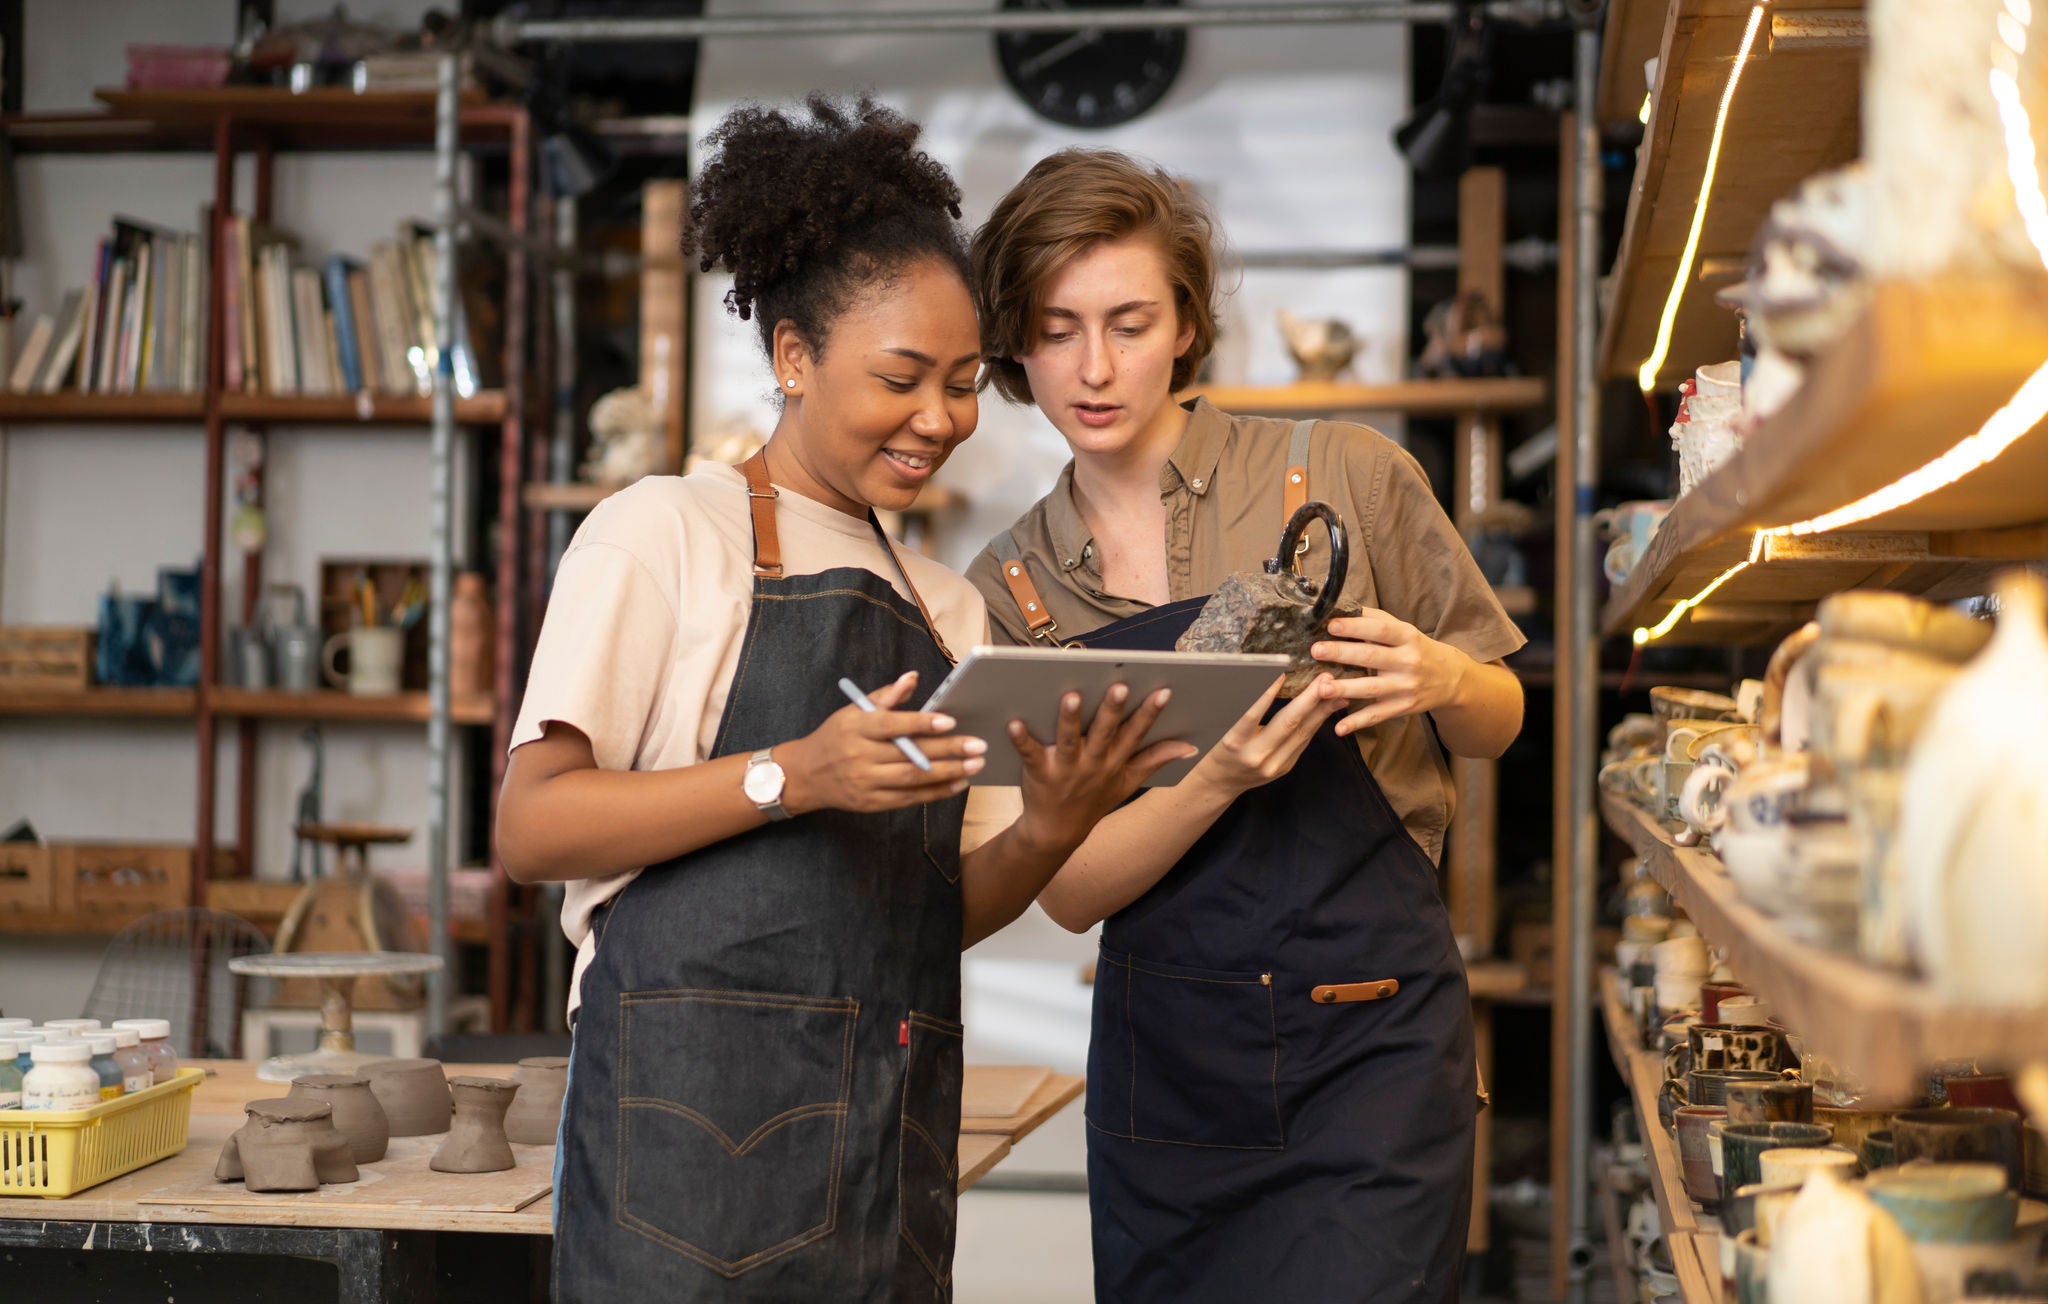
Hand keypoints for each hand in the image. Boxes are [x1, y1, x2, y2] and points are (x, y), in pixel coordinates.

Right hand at [778, 671, 986, 814]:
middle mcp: (859, 755)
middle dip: (947, 750)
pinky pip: (908, 799)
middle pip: (908, 754)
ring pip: (912, 778)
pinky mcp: (871, 803)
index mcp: (855, 727)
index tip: (950, 721)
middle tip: (977, 745)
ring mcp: (865, 782)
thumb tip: (912, 677)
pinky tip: (958, 783)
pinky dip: (935, 792)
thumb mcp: (853, 711)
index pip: (891, 725)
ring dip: (947, 773)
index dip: (921, 723)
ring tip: (975, 765)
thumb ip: (885, 695)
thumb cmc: (836, 736)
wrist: (806, 774)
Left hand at [1008, 684, 1193, 855]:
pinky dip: (1022, 739)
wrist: (1057, 832)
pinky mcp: (1038, 772)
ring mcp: (1065, 769)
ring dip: (1071, 719)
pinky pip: (1029, 754)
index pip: (1136, 734)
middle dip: (1113, 710)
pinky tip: (1014, 723)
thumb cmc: (1095, 800)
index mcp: (1115, 762)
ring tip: (1073, 696)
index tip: (1163, 691)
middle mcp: (1093, 764)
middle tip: (1120, 686)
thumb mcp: (1129, 782)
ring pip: (1069, 740)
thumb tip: (1189, 746)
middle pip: (1105, 733)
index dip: (1150, 713)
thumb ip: (1156, 760)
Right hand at [1187, 673, 1345, 797]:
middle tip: (1326, 679)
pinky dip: (1316, 722)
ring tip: (1337, 690)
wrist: (1220, 782)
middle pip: (1288, 723)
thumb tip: (1265, 680)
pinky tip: (1327, 708)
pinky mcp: (1285, 767)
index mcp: (1234, 742)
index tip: (1283, 672)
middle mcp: (1256, 755)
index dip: (1268, 693)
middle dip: (1310, 698)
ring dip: (1322, 710)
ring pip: (1303, 732)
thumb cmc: (1217, 747)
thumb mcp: (1221, 728)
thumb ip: (1241, 708)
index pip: (1252, 714)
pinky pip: (1303, 741)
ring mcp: (1274, 765)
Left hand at [1310, 610, 1469, 737]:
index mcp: (1407, 637)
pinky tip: (1339, 727)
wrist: (1451, 679)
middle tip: (1316, 650)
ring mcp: (1405, 686)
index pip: (1380, 629)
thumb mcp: (1404, 630)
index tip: (1331, 625)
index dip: (1356, 626)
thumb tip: (1342, 608)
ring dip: (1345, 688)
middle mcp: (1408, 661)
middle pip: (1371, 656)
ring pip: (1372, 688)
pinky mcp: (1402, 707)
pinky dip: (1358, 722)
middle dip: (1342, 653)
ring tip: (1321, 688)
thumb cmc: (1418, 649)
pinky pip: (1377, 715)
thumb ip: (1375, 620)